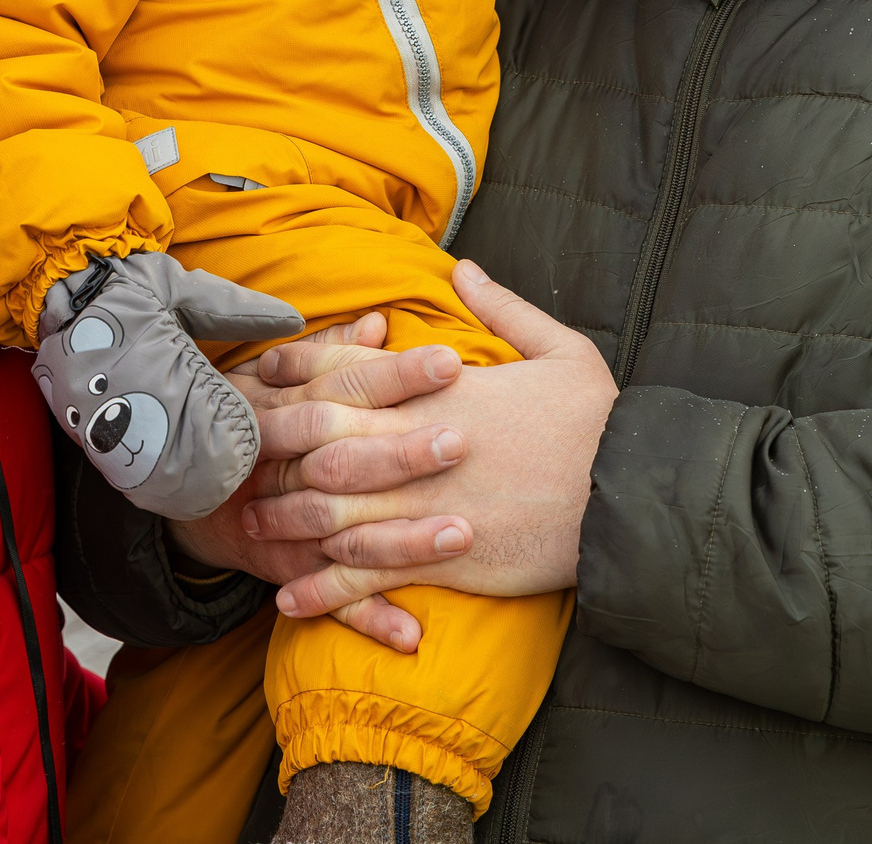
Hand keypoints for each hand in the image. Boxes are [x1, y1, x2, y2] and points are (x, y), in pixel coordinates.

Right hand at [166, 313, 473, 651]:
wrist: (180, 493)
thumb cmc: (246, 422)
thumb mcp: (275, 380)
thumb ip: (330, 353)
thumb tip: (380, 321)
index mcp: (288, 407)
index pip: (346, 385)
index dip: (395, 374)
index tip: (450, 361)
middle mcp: (286, 465)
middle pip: (344, 456)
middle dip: (400, 453)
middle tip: (460, 443)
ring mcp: (287, 524)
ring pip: (344, 533)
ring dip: (402, 539)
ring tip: (461, 535)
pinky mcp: (289, 571)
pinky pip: (329, 599)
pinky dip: (368, 618)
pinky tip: (412, 635)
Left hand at [248, 262, 616, 620]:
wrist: (633, 497)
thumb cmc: (600, 422)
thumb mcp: (561, 349)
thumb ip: (503, 308)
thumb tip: (464, 267)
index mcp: (442, 392)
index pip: (351, 373)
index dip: (299, 372)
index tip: (264, 373)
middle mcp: (420, 448)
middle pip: (323, 443)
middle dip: (275, 451)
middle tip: (238, 458)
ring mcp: (427, 507)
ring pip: (333, 513)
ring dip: (285, 521)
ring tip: (248, 529)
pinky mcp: (443, 559)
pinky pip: (367, 578)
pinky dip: (323, 591)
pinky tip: (288, 603)